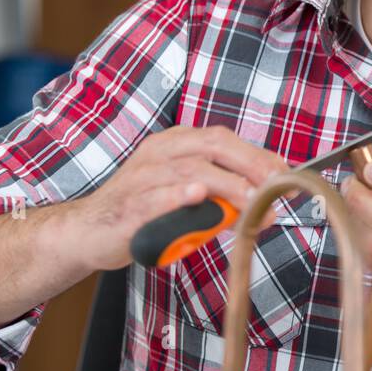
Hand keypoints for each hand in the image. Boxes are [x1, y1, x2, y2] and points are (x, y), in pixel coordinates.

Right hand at [61, 125, 288, 270]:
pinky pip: (155, 197)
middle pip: (213, 145)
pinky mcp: (128, 206)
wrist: (86, 232)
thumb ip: (221, 196)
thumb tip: (263, 203)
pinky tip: (196, 196)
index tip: (284, 173)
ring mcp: (142, 177)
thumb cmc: (141, 211)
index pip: (224, 138)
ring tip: (251, 201)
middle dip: (250, 164)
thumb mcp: (187, 198)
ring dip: (227, 186)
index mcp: (175, 143)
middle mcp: (159, 153)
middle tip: (275, 187)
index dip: (258, 154)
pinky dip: (178, 196)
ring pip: (191, 170)